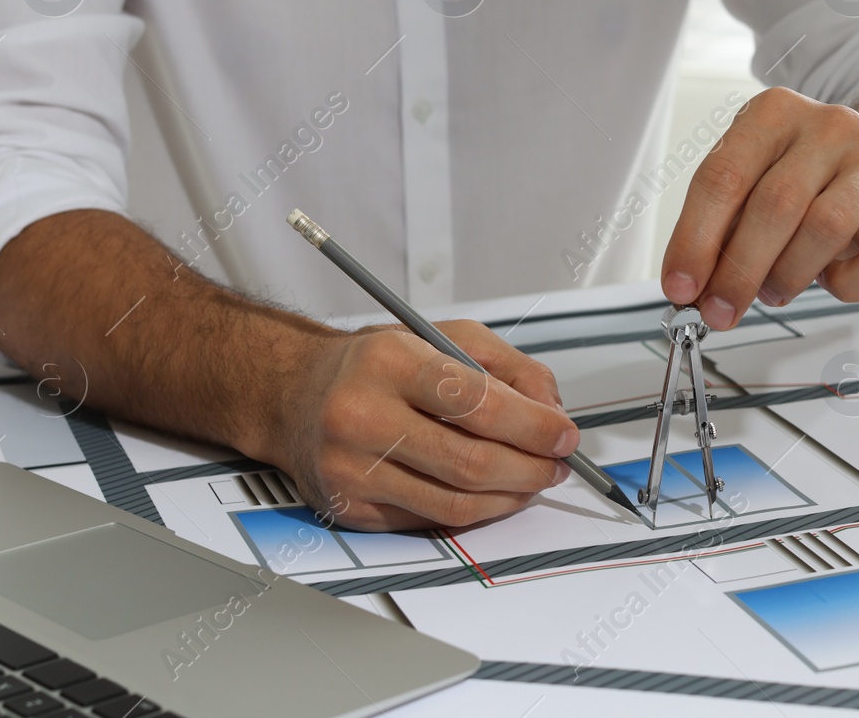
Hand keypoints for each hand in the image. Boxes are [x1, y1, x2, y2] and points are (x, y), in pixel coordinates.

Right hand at [268, 321, 579, 530]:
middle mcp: (363, 416)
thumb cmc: (375, 365)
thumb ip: (510, 368)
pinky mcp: (351, 509)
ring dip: (511, 497)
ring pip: (456, 503)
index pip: (477, 402)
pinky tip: (490, 493)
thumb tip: (553, 412)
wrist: (294, 395)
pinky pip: (432, 520)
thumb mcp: (444, 338)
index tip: (564, 434)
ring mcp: (353, 469)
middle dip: (531, 468)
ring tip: (532, 479)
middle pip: (471, 462)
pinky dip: (474, 511)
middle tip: (557, 463)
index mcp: (391, 362)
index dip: (533, 425)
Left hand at [661, 87, 858, 329]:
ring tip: (773, 292)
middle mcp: (829, 128)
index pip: (723, 177)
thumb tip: (691, 286)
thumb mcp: (750, 179)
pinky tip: (829, 281)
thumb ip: (717, 227)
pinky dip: (848, 285)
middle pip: (775, 205)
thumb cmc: (799, 176)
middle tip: (719, 310)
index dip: (695, 239)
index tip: (681, 287)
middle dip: (739, 271)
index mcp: (775, 112)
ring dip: (788, 276)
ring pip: (825, 229)